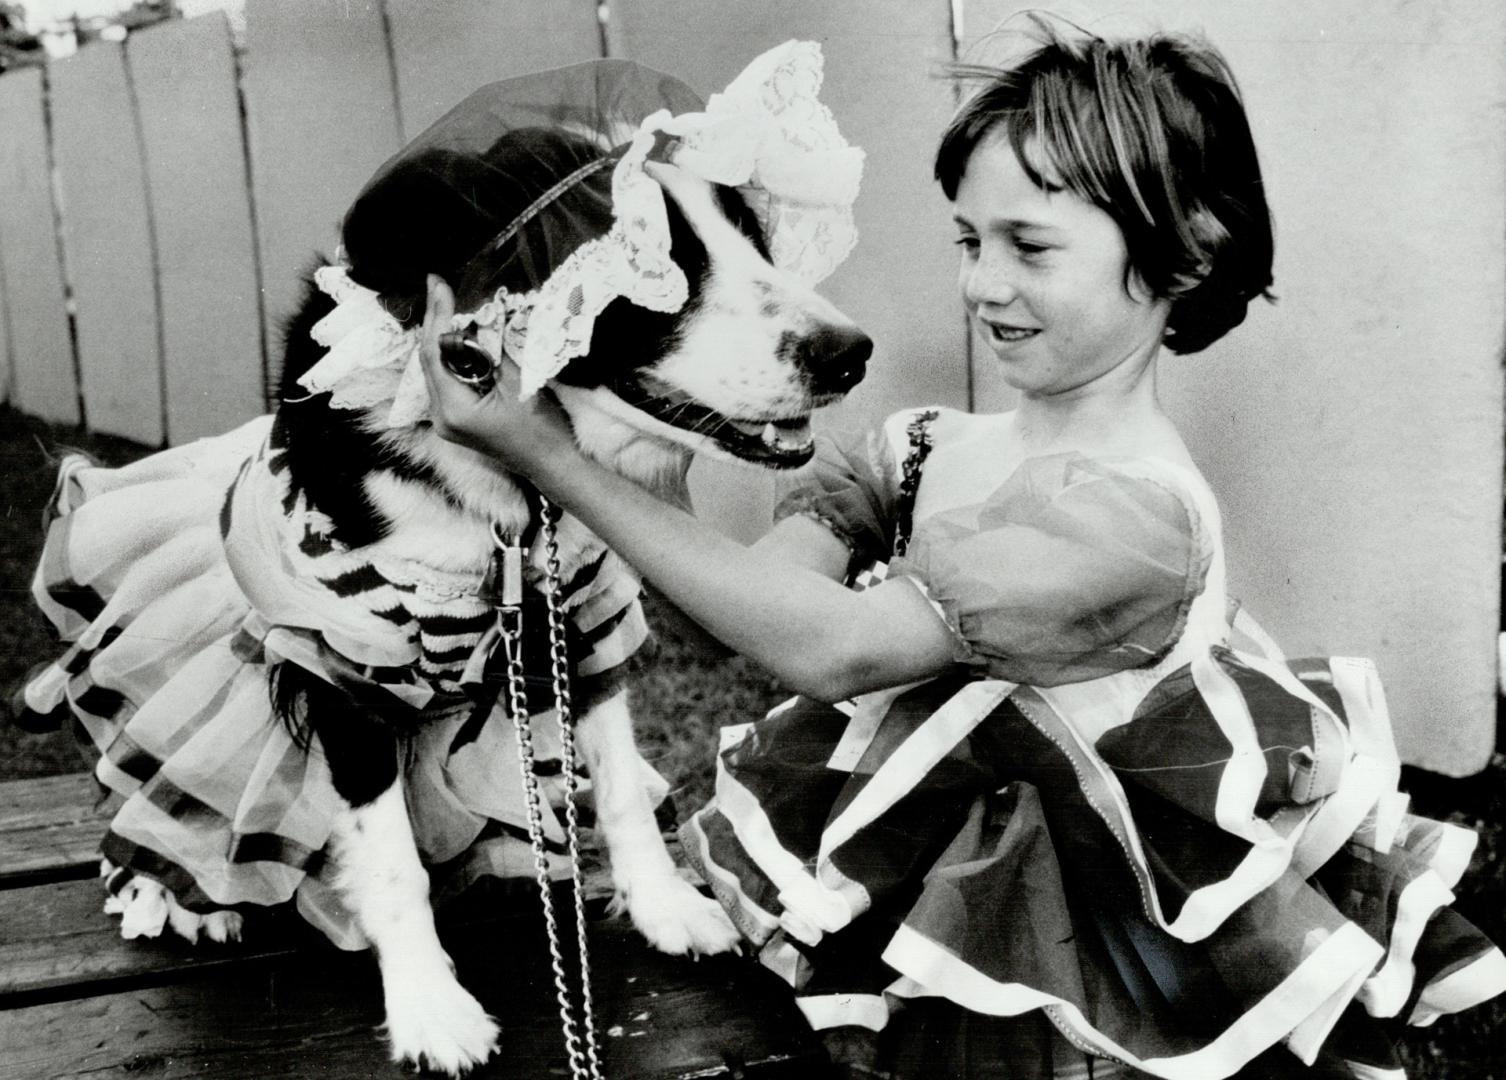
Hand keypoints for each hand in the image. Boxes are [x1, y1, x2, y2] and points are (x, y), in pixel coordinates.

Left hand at [417, 274, 578, 475]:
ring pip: (436, 369)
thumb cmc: (542, 429)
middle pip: (429, 360)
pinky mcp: (457, 420)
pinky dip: (451, 357)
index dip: (436, 316)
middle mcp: (441, 417)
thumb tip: (470, 322)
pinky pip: (447, 381)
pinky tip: (458, 335)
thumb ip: (488, 352)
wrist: (555, 464)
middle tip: (438, 286)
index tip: (438, 284)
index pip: (433, 354)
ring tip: (445, 302)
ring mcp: (447, 421)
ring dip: (442, 337)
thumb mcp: (516, 381)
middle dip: (435, 322)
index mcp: (453, 409)